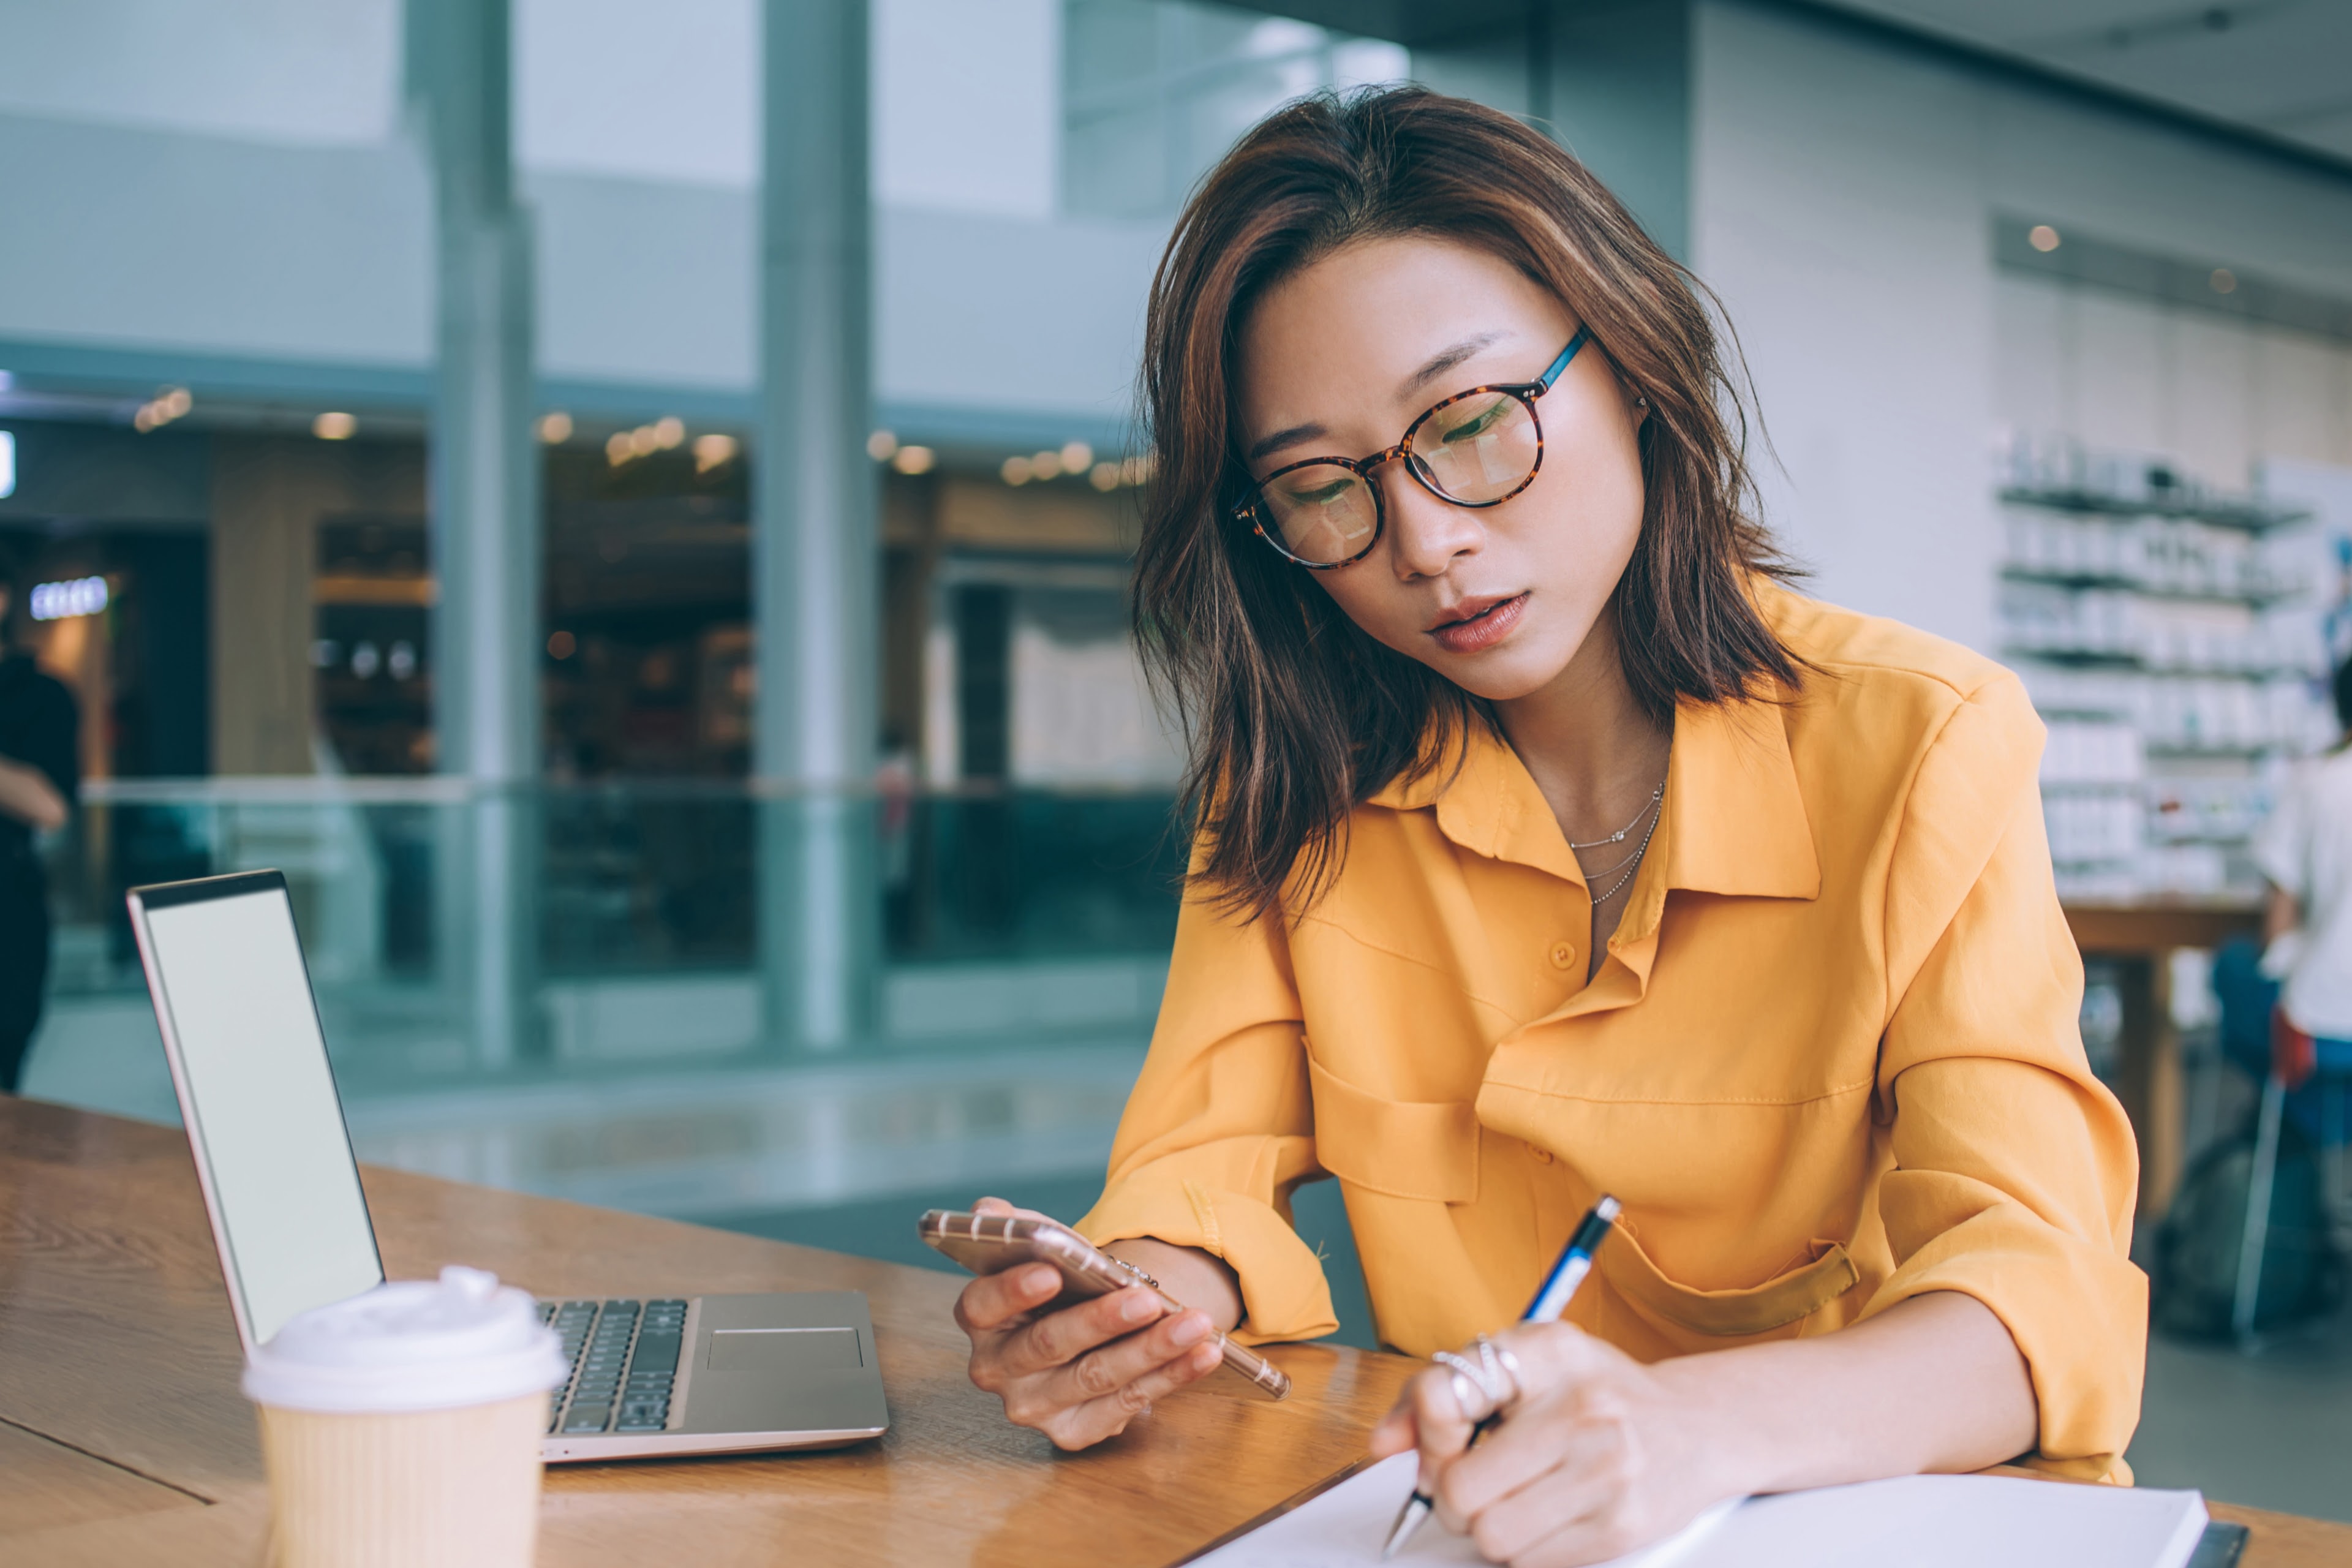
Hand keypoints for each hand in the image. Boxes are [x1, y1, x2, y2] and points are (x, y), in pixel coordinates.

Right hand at [953, 1197, 1225, 1449]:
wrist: (1083, 1331)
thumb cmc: (1056, 1286)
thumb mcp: (1033, 1248)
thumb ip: (1012, 1226)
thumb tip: (990, 1212)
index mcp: (979, 1317)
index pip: (983, 1304)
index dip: (1014, 1290)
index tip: (1051, 1273)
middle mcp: (997, 1368)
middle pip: (1048, 1344)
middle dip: (1102, 1321)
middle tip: (1147, 1300)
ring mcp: (1034, 1405)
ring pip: (1097, 1376)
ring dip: (1151, 1349)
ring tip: (1194, 1324)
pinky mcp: (1074, 1431)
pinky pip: (1127, 1403)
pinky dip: (1171, 1376)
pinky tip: (1202, 1354)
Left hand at [1369, 1322, 1735, 1566]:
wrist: (1698, 1427)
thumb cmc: (1598, 1392)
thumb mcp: (1526, 1361)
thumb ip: (1443, 1389)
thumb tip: (1381, 1442)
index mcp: (1549, 1352)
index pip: (1443, 1394)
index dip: (1426, 1429)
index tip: (1442, 1437)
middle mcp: (1581, 1409)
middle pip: (1459, 1488)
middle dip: (1452, 1494)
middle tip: (1476, 1478)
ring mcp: (1606, 1472)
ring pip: (1489, 1535)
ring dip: (1487, 1526)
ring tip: (1516, 1496)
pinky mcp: (1621, 1528)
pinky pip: (1527, 1562)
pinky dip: (1523, 1547)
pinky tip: (1547, 1515)